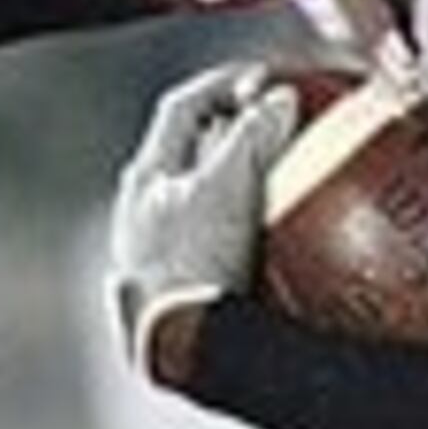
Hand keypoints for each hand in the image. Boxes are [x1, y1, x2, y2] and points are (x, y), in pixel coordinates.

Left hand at [108, 64, 300, 383]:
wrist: (178, 348)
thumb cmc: (193, 263)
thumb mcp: (228, 188)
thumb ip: (254, 136)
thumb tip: (280, 98)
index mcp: (146, 177)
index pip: (182, 107)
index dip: (225, 83)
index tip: (267, 80)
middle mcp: (140, 213)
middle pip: (190, 154)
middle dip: (236, 136)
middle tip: (284, 130)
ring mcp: (156, 256)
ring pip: (200, 203)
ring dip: (242, 187)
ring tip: (287, 187)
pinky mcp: (177, 295)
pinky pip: (217, 248)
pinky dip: (249, 236)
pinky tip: (283, 251)